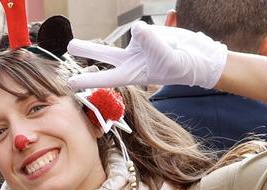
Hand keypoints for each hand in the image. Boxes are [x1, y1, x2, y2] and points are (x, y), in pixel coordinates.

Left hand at [67, 22, 227, 90]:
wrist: (197, 57)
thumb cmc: (182, 65)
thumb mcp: (167, 58)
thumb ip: (151, 44)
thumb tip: (137, 29)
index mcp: (132, 73)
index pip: (106, 76)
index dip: (88, 79)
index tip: (69, 83)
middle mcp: (131, 60)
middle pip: (105, 54)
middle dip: (87, 49)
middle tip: (70, 45)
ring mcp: (137, 47)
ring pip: (122, 39)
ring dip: (120, 38)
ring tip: (131, 44)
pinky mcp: (145, 35)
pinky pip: (144, 29)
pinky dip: (152, 31)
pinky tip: (167, 31)